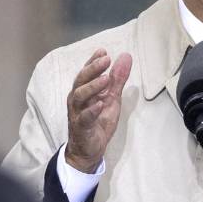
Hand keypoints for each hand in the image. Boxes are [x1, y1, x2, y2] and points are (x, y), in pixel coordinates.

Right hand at [65, 48, 131, 172]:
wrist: (88, 150)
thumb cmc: (98, 121)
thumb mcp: (112, 98)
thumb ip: (118, 79)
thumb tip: (125, 56)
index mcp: (84, 90)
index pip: (86, 72)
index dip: (93, 61)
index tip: (103, 51)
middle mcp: (77, 99)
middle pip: (81, 80)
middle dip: (93, 68)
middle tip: (106, 59)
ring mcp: (77, 113)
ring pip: (79, 96)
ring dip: (93, 86)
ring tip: (106, 79)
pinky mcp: (81, 127)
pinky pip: (84, 118)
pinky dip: (91, 110)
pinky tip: (100, 104)